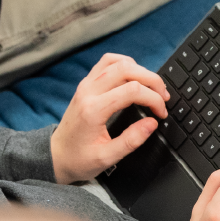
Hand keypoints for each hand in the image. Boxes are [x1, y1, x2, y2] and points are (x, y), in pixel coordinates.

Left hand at [48, 53, 168, 182]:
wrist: (56, 155)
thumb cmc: (79, 158)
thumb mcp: (107, 157)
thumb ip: (131, 140)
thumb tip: (152, 123)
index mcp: (94, 110)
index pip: (132, 91)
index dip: (153, 99)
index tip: (161, 113)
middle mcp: (89, 91)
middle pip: (127, 69)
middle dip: (152, 80)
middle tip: (163, 97)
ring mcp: (86, 85)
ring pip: (117, 62)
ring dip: (140, 70)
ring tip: (152, 87)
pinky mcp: (86, 84)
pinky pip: (107, 63)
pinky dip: (125, 65)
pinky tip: (135, 78)